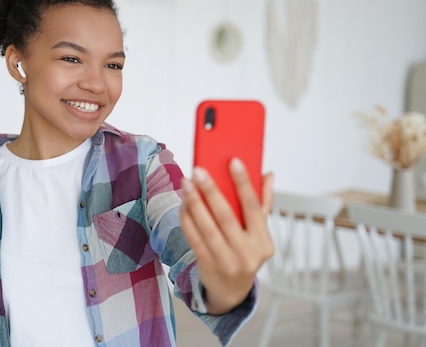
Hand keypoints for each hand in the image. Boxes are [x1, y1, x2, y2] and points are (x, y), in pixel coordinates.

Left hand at [180, 158, 273, 314]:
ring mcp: (227, 262)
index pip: (254, 208)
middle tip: (198, 170)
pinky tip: (183, 203)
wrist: (232, 290)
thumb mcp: (259, 232)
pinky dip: (187, 219)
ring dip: (194, 203)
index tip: (233, 161)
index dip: (244, 183)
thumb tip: (268, 174)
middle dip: (211, 191)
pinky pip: (194, 239)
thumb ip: (264, 203)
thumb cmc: (245, 252)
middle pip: (226, 217)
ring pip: (207, 228)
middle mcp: (248, 254)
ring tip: (186, 183)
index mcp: (264, 242)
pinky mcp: (208, 266)